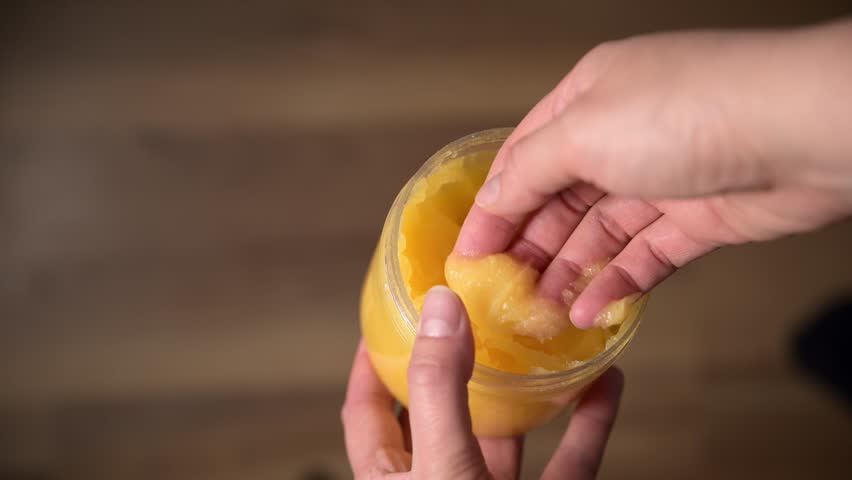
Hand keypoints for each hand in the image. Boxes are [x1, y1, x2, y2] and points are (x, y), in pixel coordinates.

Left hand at [343, 287, 623, 478]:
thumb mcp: (444, 465)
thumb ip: (441, 389)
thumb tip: (440, 306)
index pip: (367, 411)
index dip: (371, 365)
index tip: (386, 318)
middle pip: (443, 413)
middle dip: (459, 364)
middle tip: (475, 312)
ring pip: (511, 436)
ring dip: (530, 390)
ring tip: (542, 338)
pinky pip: (570, 465)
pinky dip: (588, 426)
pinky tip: (603, 384)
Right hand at [455, 19, 851, 328]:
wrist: (801, 130)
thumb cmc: (688, 111)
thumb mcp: (582, 132)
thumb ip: (528, 171)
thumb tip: (490, 200)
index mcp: (588, 98)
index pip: (524, 157)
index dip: (493, 207)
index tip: (468, 255)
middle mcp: (623, 134)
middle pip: (560, 199)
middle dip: (529, 246)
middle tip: (503, 294)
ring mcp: (662, 177)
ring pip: (600, 233)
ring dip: (569, 272)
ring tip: (541, 313)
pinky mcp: (698, 218)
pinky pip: (645, 256)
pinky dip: (617, 284)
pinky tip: (590, 311)